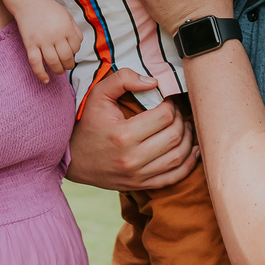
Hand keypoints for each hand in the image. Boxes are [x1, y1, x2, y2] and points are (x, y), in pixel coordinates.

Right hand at [17, 0, 83, 83]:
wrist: (29, 2)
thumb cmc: (49, 9)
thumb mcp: (67, 16)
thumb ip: (74, 30)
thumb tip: (78, 46)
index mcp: (66, 28)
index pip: (76, 47)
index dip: (75, 51)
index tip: (71, 52)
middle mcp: (55, 35)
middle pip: (66, 57)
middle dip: (69, 64)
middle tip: (68, 66)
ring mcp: (42, 41)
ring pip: (52, 62)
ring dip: (58, 70)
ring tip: (59, 71)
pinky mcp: (30, 44)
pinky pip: (35, 63)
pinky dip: (41, 73)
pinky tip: (45, 80)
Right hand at [66, 68, 199, 190]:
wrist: (72, 158)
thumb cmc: (87, 124)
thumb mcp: (98, 95)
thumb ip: (123, 79)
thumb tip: (153, 82)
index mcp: (123, 135)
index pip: (164, 117)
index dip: (172, 105)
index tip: (168, 100)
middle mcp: (132, 159)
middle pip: (174, 136)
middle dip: (181, 120)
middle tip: (177, 112)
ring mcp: (137, 175)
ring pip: (178, 157)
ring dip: (188, 139)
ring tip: (184, 127)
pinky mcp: (140, 185)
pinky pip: (174, 177)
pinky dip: (188, 164)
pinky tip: (192, 150)